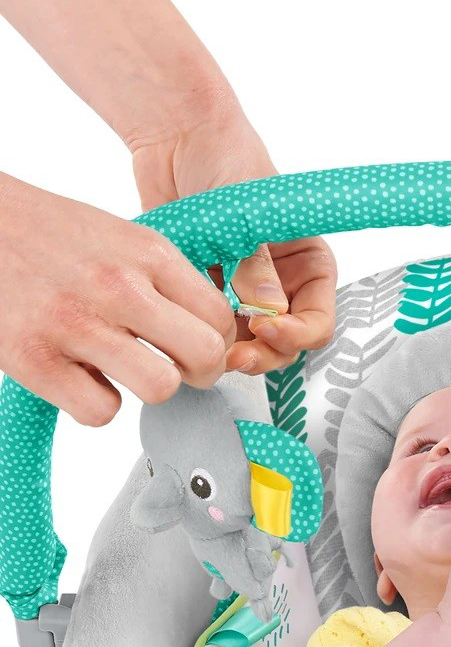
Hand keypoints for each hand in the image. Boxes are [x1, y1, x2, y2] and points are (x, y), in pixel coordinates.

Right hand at [0, 172, 234, 425]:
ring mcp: (74, 323)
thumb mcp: (121, 237)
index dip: (218, 342)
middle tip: (177, 369)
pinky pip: (100, 411)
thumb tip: (212, 330)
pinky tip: (83, 380)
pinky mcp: (32, 358)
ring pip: (160, 387)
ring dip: (150, 389)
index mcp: (148, 253)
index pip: (221, 317)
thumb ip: (166, 279)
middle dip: (200, 374)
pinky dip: (96, 404)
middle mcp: (118, 286)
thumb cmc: (49, 235)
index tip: (199, 346)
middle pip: (205, 355)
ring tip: (129, 373)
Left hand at [130, 102, 336, 374]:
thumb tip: (265, 310)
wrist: (177, 136)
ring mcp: (245, 292)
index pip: (317, 321)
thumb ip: (256, 266)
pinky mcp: (210, 292)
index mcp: (308, 266)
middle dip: (263, 354)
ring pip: (249, 344)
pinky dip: (203, 335)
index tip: (262, 326)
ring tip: (205, 347)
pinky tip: (187, 328)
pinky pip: (213, 327)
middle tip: (233, 358)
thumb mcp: (249, 216)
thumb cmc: (227, 160)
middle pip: (285, 342)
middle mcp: (283, 285)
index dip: (294, 334)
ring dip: (230, 352)